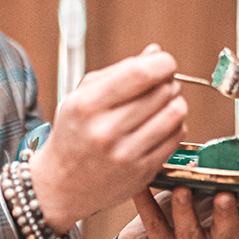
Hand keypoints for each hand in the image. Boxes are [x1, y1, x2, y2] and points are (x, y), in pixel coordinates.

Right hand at [28, 45, 187, 232]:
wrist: (61, 185)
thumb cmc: (74, 134)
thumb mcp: (82, 98)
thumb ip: (118, 72)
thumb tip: (156, 52)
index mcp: (87, 106)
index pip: (140, 74)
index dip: (162, 63)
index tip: (164, 63)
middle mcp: (105, 131)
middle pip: (162, 91)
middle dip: (168, 82)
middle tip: (160, 85)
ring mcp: (125, 155)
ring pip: (175, 114)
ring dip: (175, 103)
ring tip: (162, 104)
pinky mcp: (142, 172)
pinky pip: (176, 137)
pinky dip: (174, 126)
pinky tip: (160, 125)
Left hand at [108, 188, 238, 238]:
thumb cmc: (183, 212)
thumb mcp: (206, 197)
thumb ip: (221, 181)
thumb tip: (231, 148)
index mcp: (235, 229)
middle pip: (228, 233)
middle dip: (228, 214)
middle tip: (226, 195)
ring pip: (191, 233)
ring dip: (187, 211)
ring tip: (183, 189)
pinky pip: (155, 226)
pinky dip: (147, 204)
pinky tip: (140, 186)